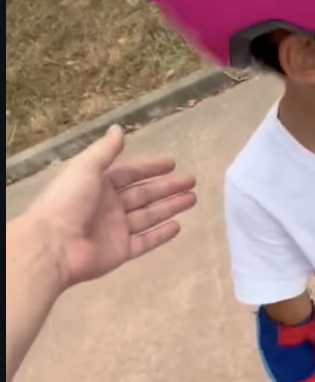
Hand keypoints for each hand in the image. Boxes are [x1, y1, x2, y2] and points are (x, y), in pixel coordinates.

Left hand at [26, 125, 196, 291]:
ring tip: (193, 199)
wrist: (54, 245)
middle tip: (191, 181)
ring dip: (170, 207)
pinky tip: (178, 226)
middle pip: (144, 194)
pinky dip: (161, 234)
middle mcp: (109, 205)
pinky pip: (146, 240)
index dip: (150, 168)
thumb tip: (118, 129)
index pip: (130, 173)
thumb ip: (105, 150)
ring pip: (149, 215)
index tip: (173, 163)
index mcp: (98, 184)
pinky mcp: (122, 251)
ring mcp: (116, 229)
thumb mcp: (86, 167)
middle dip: (167, 187)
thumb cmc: (68, 201)